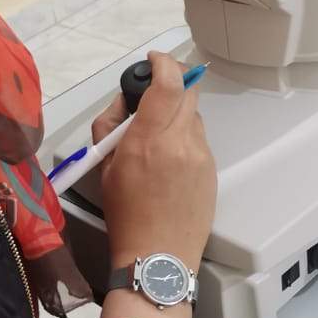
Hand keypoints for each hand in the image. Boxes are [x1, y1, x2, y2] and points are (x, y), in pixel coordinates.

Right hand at [94, 53, 215, 317]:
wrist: (158, 258)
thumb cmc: (126, 217)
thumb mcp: (104, 167)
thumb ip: (111, 127)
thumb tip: (124, 103)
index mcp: (149, 140)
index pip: (167, 83)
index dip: (163, 63)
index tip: (154, 59)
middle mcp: (180, 143)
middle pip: (187, 93)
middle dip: (171, 86)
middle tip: (152, 98)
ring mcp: (201, 156)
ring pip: (194, 117)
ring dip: (178, 115)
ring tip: (157, 140)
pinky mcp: (213, 170)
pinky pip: (200, 140)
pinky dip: (185, 139)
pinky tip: (170, 163)